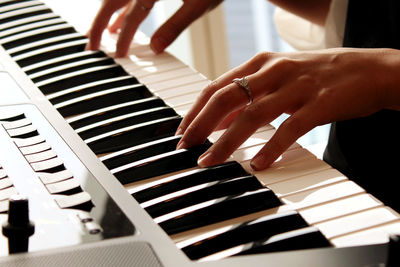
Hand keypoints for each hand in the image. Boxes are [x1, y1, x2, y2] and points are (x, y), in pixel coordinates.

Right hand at [86, 0, 222, 56]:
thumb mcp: (199, 5)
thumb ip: (176, 26)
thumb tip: (155, 48)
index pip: (132, 17)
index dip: (124, 38)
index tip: (118, 56)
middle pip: (111, 1)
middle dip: (98, 25)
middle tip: (91, 47)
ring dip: (106, 14)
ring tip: (101, 33)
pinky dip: (121, 8)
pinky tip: (119, 19)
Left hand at [176, 48, 398, 169]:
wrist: (369, 70)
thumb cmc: (318, 76)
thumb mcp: (279, 78)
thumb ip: (249, 96)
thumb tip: (219, 121)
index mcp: (261, 63)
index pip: (217, 86)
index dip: (195, 110)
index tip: (181, 131)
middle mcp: (274, 71)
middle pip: (226, 98)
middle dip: (200, 125)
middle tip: (185, 147)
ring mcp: (296, 86)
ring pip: (252, 115)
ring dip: (226, 141)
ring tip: (210, 161)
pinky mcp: (319, 103)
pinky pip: (290, 128)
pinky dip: (272, 147)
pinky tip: (259, 165)